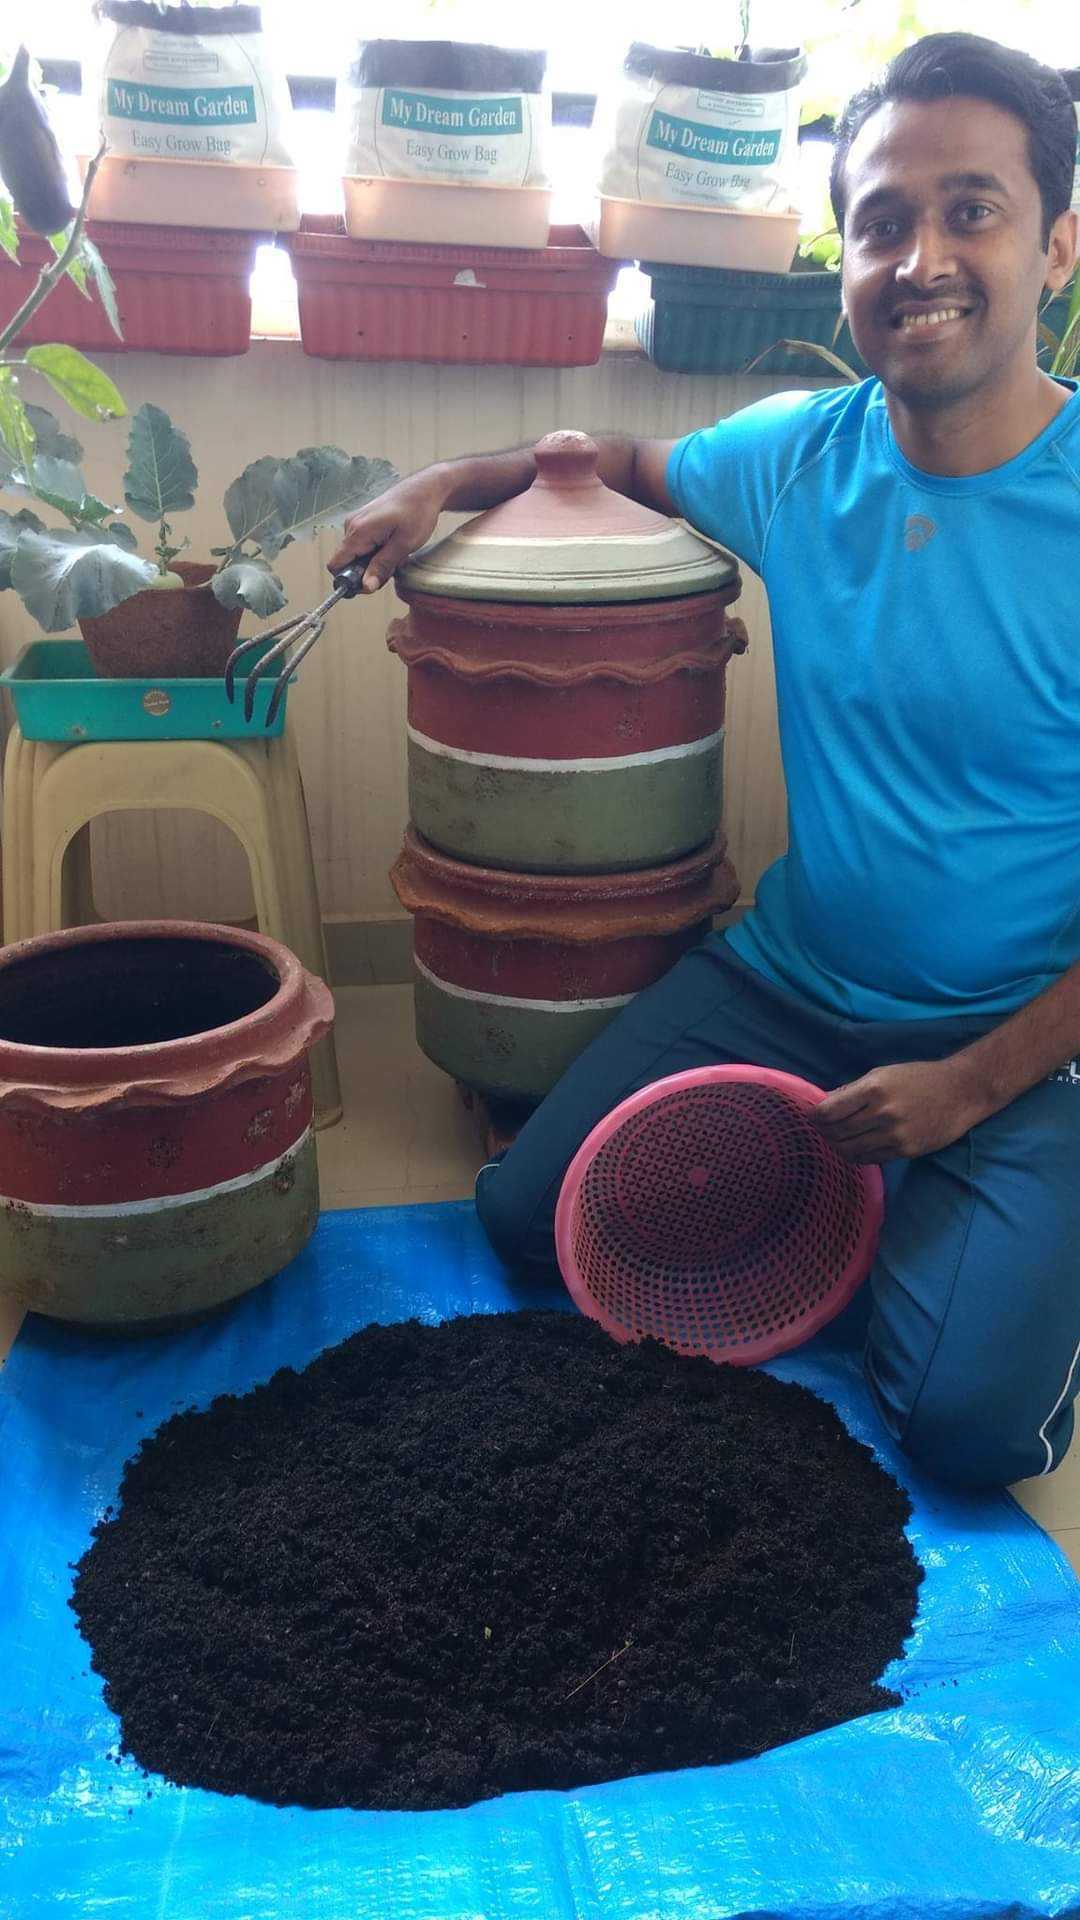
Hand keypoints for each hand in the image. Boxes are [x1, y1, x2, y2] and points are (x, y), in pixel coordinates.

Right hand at [328, 473, 446, 591]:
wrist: (424, 489)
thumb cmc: (417, 513)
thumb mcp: (403, 545)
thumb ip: (382, 566)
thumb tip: (366, 587)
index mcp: (358, 532)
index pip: (336, 565)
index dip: (349, 580)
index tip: (371, 583)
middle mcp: (351, 526)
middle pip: (347, 562)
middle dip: (367, 571)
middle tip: (392, 566)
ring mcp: (356, 522)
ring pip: (356, 555)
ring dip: (374, 561)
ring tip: (396, 553)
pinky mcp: (363, 521)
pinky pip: (362, 544)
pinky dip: (376, 551)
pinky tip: (392, 545)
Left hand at [812, 1057, 987, 1162]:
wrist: (961, 1092)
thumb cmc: (919, 1078)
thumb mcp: (883, 1073)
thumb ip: (852, 1090)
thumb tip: (823, 1102)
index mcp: (874, 1088)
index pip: (830, 1110)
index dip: (814, 1116)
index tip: (810, 1116)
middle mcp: (883, 1113)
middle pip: (837, 1132)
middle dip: (823, 1132)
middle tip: (819, 1130)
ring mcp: (895, 1135)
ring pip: (850, 1150)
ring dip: (836, 1146)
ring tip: (834, 1140)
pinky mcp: (905, 1151)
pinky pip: (869, 1158)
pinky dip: (856, 1155)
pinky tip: (854, 1147)